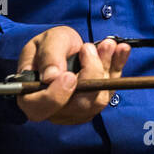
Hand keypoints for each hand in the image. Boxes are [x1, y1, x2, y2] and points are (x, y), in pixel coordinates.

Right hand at [15, 28, 131, 124]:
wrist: (64, 48)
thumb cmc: (49, 47)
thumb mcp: (45, 43)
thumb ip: (48, 57)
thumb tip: (51, 77)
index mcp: (32, 97)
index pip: (40, 108)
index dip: (56, 96)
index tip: (69, 76)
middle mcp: (56, 110)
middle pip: (78, 104)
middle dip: (91, 73)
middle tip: (89, 47)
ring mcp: (78, 111)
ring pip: (98, 98)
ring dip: (106, 68)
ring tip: (108, 44)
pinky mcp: (96, 103)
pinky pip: (111, 90)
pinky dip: (118, 68)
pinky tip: (121, 50)